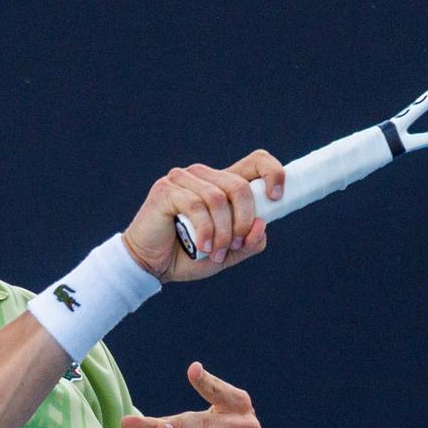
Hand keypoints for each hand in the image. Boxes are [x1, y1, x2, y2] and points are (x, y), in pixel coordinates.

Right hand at [121, 150, 287, 282]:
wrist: (150, 266)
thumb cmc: (188, 255)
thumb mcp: (227, 253)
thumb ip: (248, 243)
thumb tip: (261, 226)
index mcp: (222, 184)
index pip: (255, 161)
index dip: (272, 173)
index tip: (276, 198)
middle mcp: (204, 175)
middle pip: (239, 185)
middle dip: (243, 220)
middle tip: (235, 245)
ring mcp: (183, 179)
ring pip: (219, 198)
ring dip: (223, 232)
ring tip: (214, 252)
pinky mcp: (166, 190)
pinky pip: (196, 205)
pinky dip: (205, 230)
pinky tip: (201, 246)